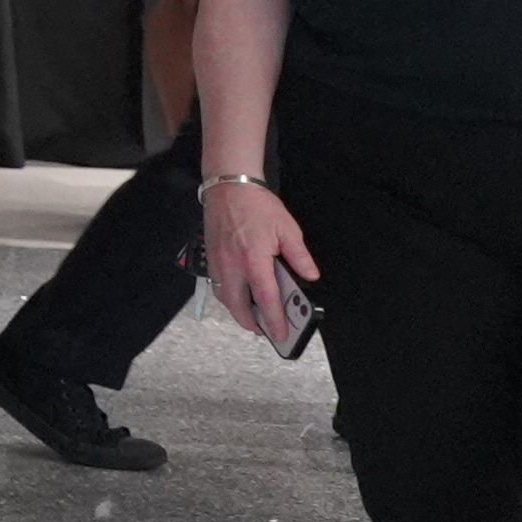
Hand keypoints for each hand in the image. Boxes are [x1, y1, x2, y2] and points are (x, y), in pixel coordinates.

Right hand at [201, 174, 317, 342]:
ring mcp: (217, 263)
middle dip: (252, 323)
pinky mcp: (210, 258)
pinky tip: (240, 296)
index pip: (265, 298)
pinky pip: (219, 286)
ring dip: (239, 311)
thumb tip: (310, 276)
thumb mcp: (287, 228)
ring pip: (225, 298)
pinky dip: (229, 297)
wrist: (228, 187)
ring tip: (254, 316)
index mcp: (254, 259)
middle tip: (266, 331)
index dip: (274, 320)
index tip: (281, 334)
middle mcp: (232, 265)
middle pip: (238, 306)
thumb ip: (299, 256)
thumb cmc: (258, 206)